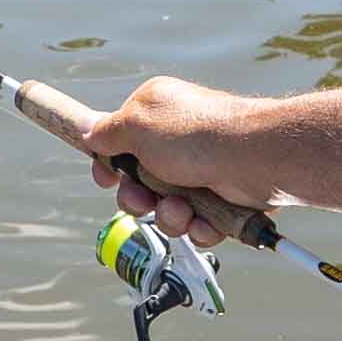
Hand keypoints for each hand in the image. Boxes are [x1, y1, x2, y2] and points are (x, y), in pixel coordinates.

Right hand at [78, 77, 341, 241]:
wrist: (255, 158)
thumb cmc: (196, 135)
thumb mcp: (137, 125)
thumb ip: (107, 131)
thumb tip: (86, 130)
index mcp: (156, 115)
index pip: (119, 143)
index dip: (108, 164)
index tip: (104, 176)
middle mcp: (178, 142)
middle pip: (139, 183)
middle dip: (137, 198)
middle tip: (144, 197)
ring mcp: (201, 171)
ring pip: (166, 209)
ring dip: (169, 215)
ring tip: (183, 208)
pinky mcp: (222, 199)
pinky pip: (197, 224)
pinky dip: (198, 226)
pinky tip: (205, 218)